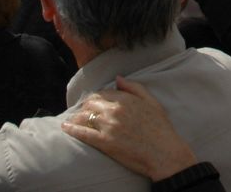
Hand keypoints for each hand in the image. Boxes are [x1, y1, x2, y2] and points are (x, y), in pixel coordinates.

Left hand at [62, 76, 197, 180]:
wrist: (164, 152)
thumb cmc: (161, 128)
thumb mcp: (152, 102)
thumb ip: (134, 87)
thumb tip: (118, 78)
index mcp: (126, 99)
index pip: (103, 93)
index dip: (96, 97)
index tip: (93, 102)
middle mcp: (115, 110)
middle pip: (91, 103)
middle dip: (85, 106)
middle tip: (82, 111)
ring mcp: (108, 127)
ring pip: (85, 116)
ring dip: (77, 116)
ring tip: (72, 119)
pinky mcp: (104, 142)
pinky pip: (83, 133)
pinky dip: (72, 129)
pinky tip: (66, 127)